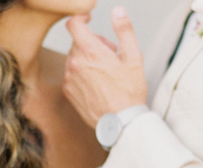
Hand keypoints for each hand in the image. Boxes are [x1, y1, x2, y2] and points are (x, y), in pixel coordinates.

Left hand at [63, 8, 147, 128]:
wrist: (120, 122)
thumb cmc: (129, 92)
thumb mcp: (134, 57)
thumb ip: (124, 30)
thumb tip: (118, 11)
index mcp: (90, 52)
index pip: (73, 24)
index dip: (80, 17)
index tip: (88, 19)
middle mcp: (75, 64)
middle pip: (78, 41)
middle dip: (93, 42)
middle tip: (111, 53)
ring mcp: (69, 79)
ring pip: (74, 57)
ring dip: (87, 57)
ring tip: (106, 70)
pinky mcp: (68, 92)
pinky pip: (71, 74)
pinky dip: (81, 72)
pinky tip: (97, 82)